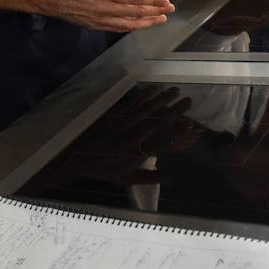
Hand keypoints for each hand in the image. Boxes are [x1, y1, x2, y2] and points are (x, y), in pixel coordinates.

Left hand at [28, 86, 198, 188]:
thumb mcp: (127, 179)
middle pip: (156, 121)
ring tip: (175, 90)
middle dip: (174, 110)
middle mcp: (131, 136)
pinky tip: (153, 89)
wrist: (78, 157)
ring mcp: (122, 124)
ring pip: (145, 108)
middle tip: (189, 101)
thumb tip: (171, 176)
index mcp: (136, 154)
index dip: (177, 133)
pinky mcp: (114, 115)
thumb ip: (149, 178)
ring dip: (161, 98)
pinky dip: (143, 95)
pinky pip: (131, 103)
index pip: (161, 142)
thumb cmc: (104, 169)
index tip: (190, 125)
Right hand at [32, 0, 174, 31]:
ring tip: (159, 20)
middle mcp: (104, 9)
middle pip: (135, 12)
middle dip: (154, 11)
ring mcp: (99, 19)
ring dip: (146, 23)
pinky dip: (130, 28)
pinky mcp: (94, 25)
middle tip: (170, 10)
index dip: (152, 0)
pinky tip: (137, 26)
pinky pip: (116, 28)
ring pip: (128, 24)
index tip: (166, 1)